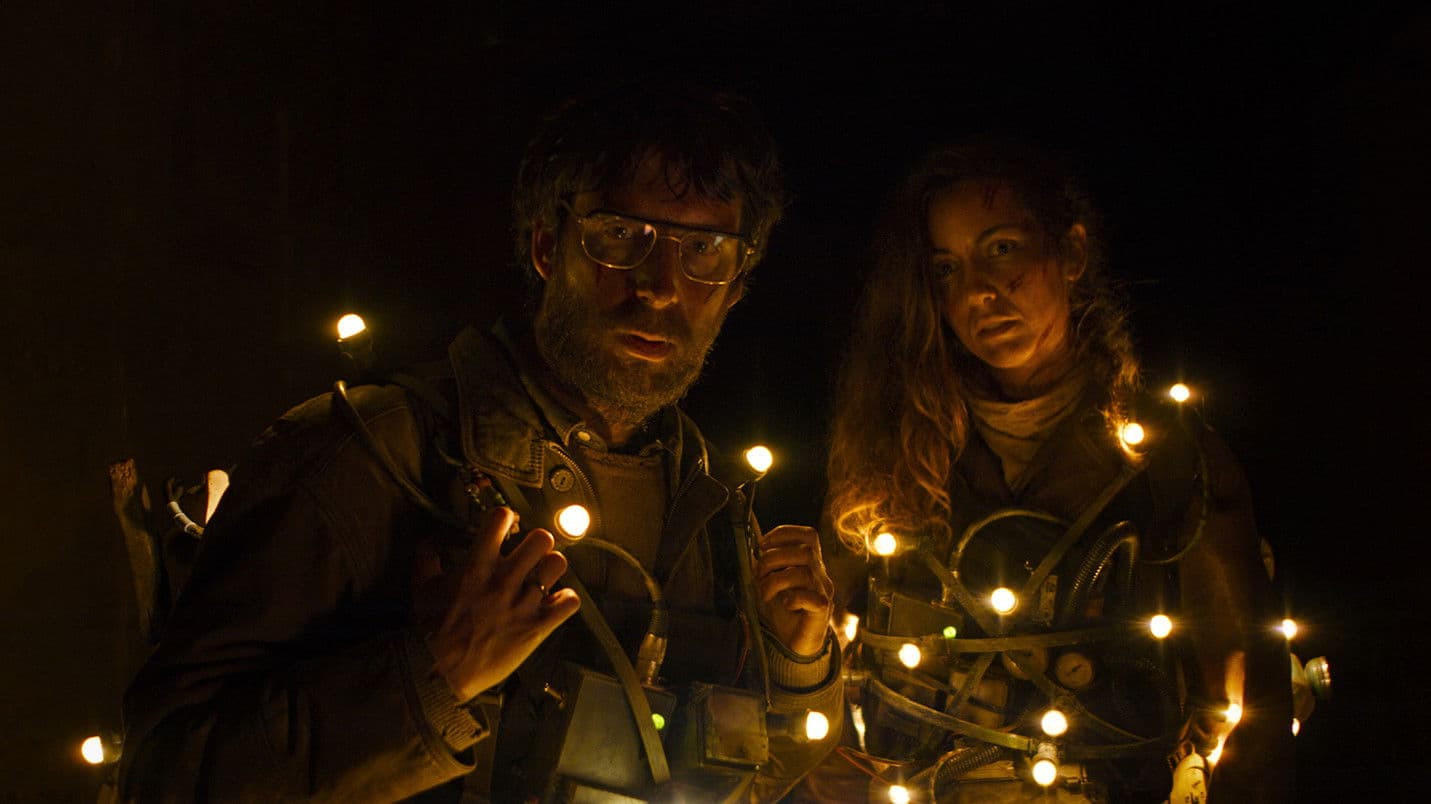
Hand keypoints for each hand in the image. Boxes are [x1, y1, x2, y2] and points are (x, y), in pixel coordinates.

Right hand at [422, 507, 580, 700]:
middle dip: (537, 542)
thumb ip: (426, 561)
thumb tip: (426, 544)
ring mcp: (522, 603)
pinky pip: (569, 602)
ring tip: (543, 576)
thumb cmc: (428, 630)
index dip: (506, 518)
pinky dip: (565, 600)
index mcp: (477, 565)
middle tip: (530, 553)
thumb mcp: (421, 589)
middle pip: (541, 538)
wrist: (438, 671)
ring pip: (558, 564)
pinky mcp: (536, 627)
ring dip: (552, 568)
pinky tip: (555, 603)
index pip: (501, 519)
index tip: (506, 526)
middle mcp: (504, 579)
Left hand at [756, 525, 834, 657]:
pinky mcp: (822, 611)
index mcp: (810, 564)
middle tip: (759, 574)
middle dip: (774, 558)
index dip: (785, 534)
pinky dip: (793, 598)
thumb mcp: (770, 583)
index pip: (809, 535)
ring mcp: (824, 592)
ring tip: (765, 593)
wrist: (797, 645)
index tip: (762, 545)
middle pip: (806, 551)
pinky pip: (813, 598)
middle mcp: (821, 575)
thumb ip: (764, 567)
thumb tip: (751, 549)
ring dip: (777, 580)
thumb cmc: (783, 612)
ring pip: (805, 573)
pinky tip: (784, 604)